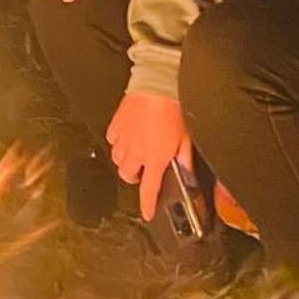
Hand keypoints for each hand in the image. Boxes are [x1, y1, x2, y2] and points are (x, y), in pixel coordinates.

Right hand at [106, 93, 191, 220]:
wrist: (157, 84)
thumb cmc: (173, 108)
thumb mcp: (186, 137)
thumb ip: (184, 159)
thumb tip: (186, 173)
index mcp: (156, 158)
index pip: (149, 190)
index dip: (148, 205)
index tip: (148, 213)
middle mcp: (137, 152)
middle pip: (127, 176)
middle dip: (135, 177)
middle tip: (143, 172)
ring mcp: (124, 138)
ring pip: (118, 159)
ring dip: (126, 161)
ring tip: (136, 153)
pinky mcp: (116, 124)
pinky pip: (112, 139)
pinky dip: (118, 141)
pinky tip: (127, 136)